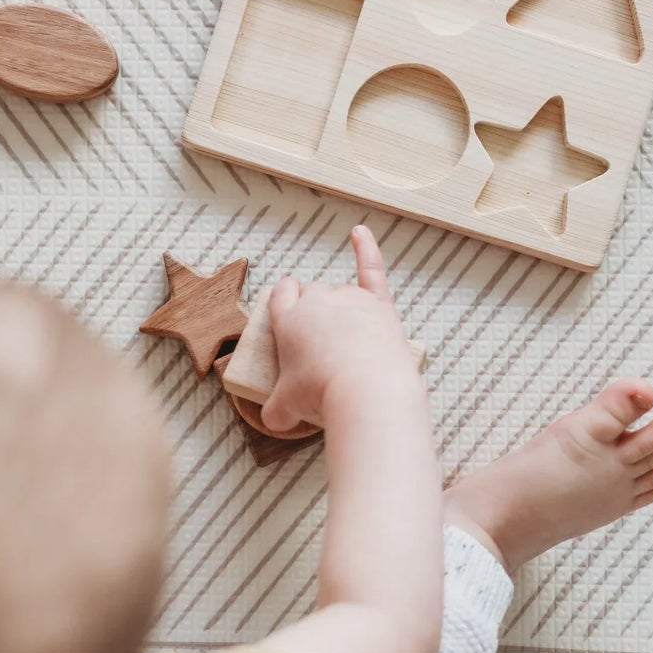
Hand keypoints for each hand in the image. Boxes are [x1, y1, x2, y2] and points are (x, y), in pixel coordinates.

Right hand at [262, 227, 420, 432]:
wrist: (367, 391)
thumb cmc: (322, 394)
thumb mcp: (287, 406)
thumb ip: (276, 408)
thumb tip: (273, 419)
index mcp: (288, 317)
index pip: (281, 294)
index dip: (284, 303)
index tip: (289, 316)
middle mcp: (317, 300)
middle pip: (311, 292)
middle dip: (313, 313)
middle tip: (320, 345)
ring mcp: (350, 298)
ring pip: (341, 290)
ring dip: (340, 309)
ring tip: (345, 343)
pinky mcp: (379, 304)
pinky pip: (371, 267)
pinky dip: (366, 248)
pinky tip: (360, 232)